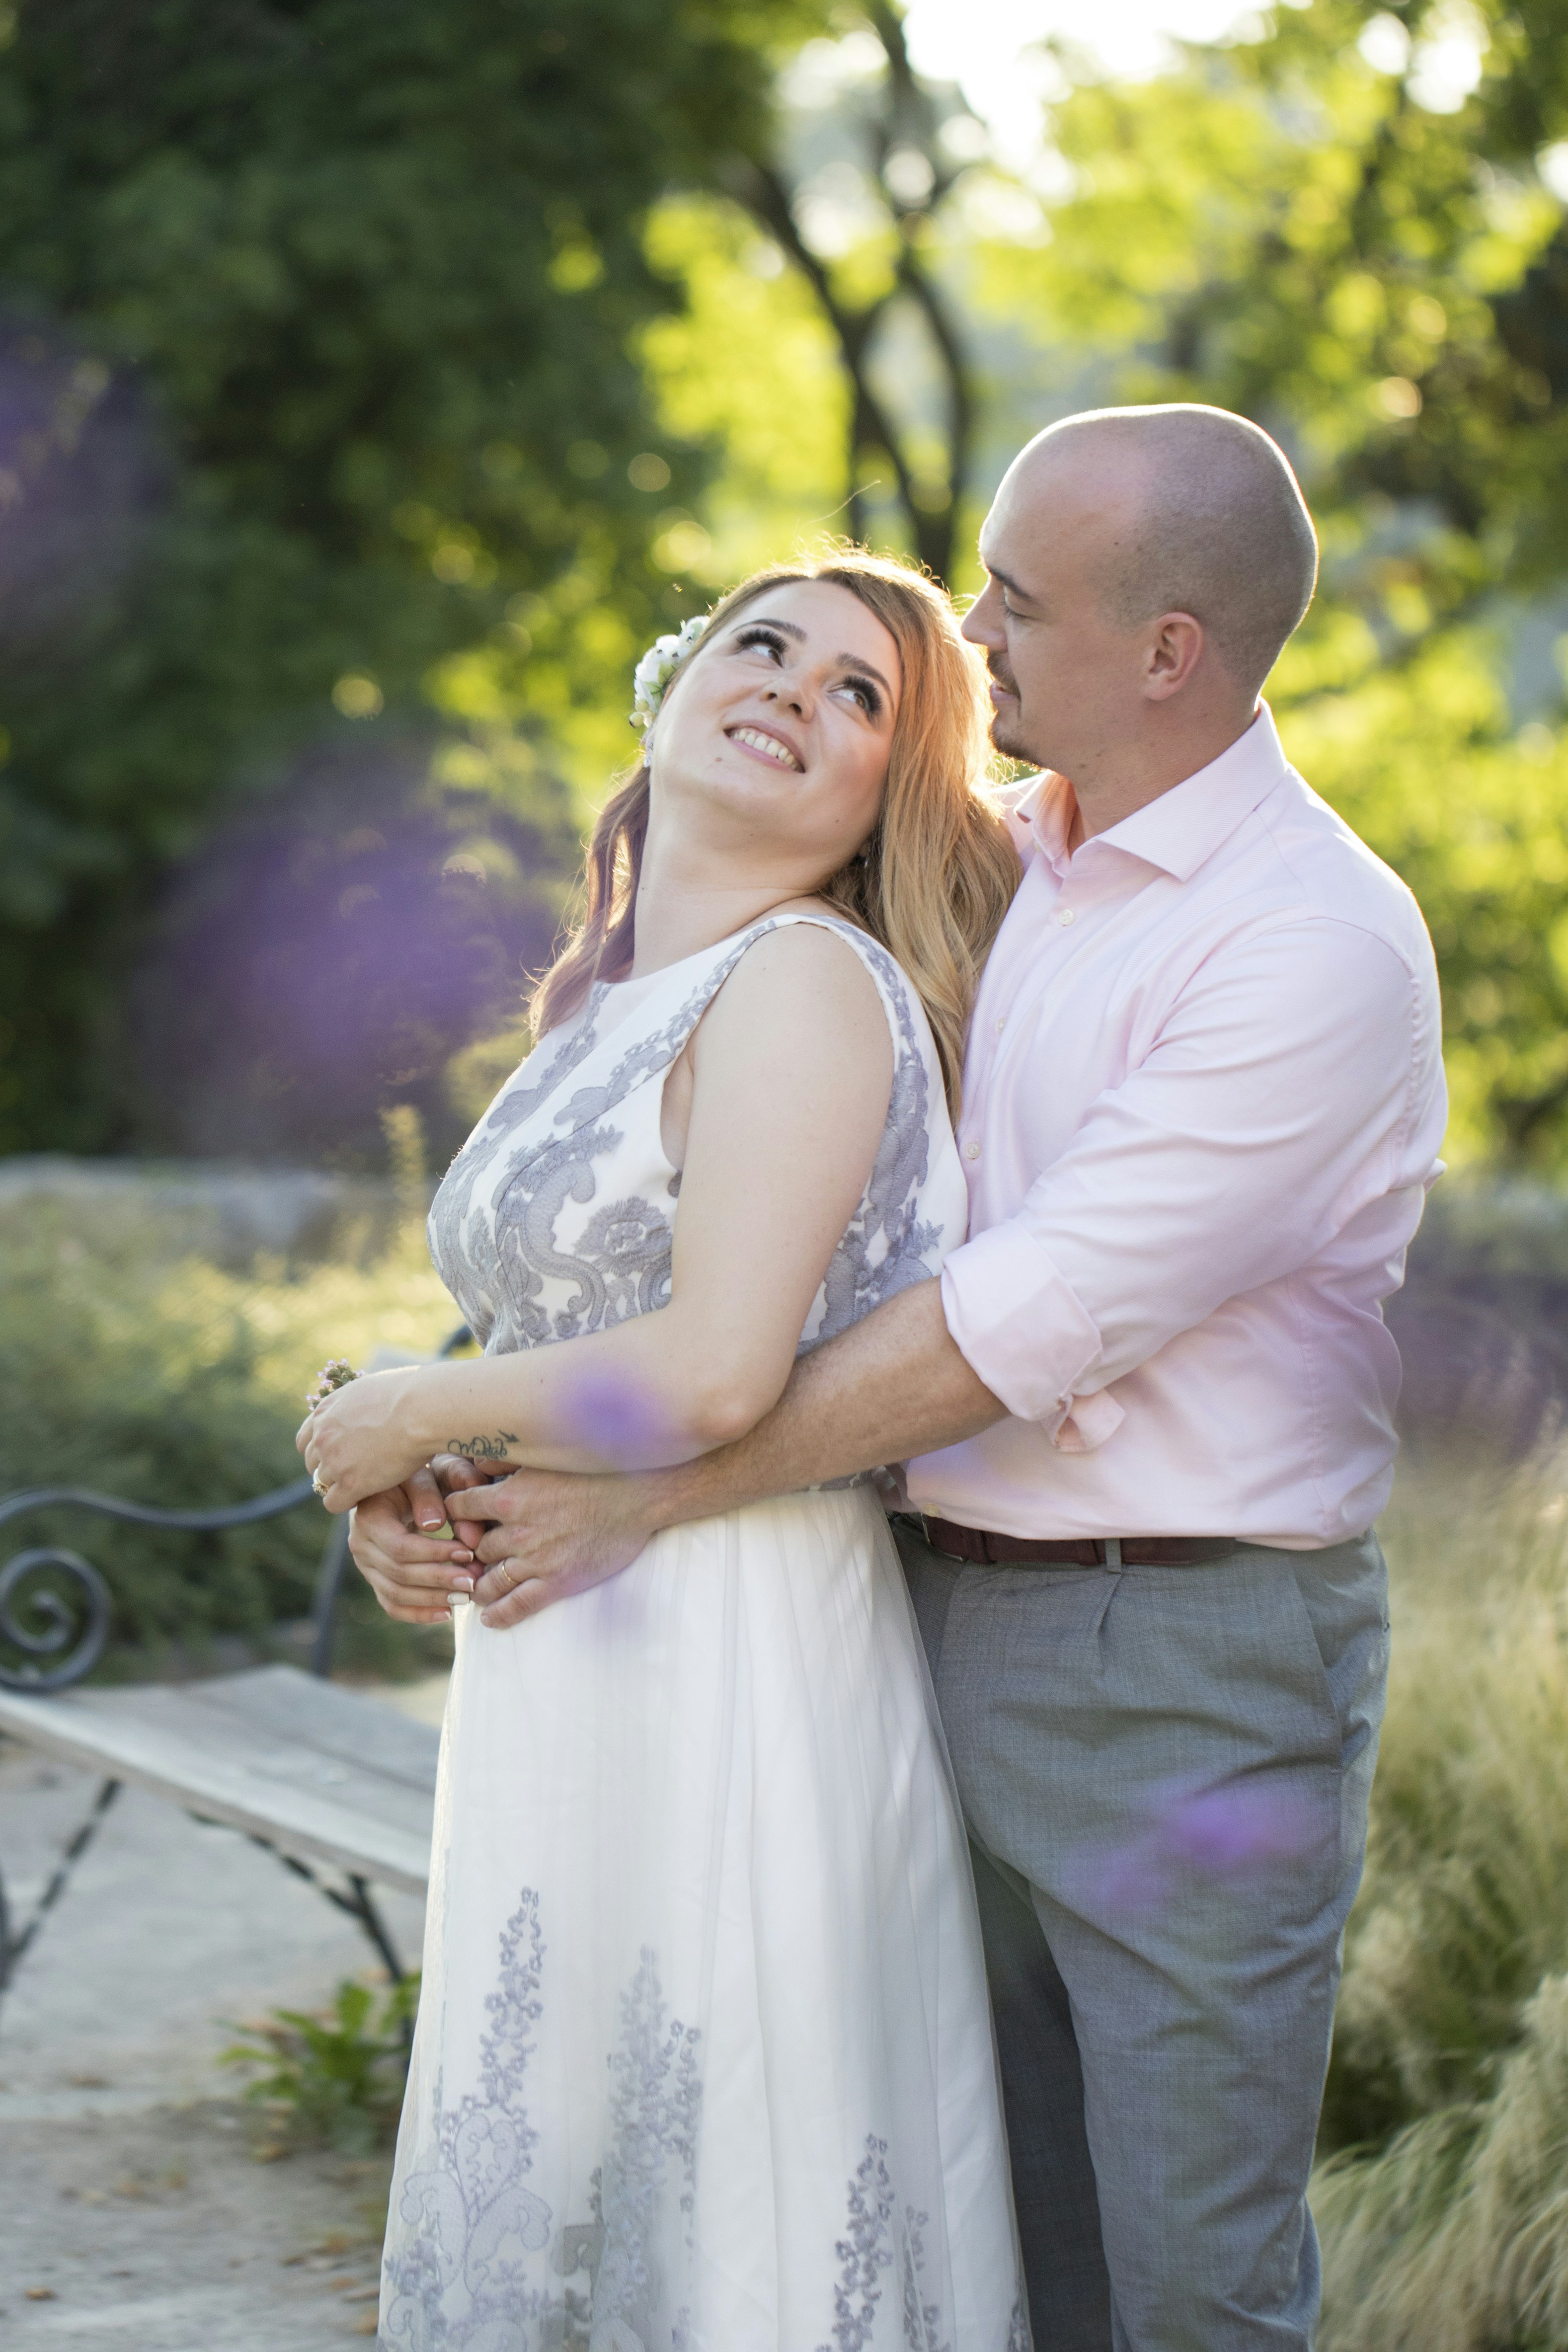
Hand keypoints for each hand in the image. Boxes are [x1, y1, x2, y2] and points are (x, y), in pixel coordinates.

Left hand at [297, 1366, 429, 1511]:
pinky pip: (333, 1503)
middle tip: (357, 1471)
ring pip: (322, 1485)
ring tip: (366, 1484)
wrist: (421, 1409)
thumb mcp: (370, 1389)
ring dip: (340, 1486)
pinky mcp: (350, 1483)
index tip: (340, 1456)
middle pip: (312, 1464)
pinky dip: (347, 1502)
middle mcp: (323, 1436)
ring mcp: (334, 1460)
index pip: (305, 1441)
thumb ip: (357, 1404)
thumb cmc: (410, 1394)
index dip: (320, 1452)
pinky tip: (366, 1495)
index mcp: (326, 1411)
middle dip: (331, 1469)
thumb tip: (367, 1407)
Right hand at [347, 1483, 478, 1625]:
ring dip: (433, 1599)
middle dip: (439, 1579)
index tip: (468, 1553)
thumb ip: (428, 1493)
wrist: (392, 1485)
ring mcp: (365, 1565)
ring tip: (466, 1596)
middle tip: (473, 1581)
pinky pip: (392, 1604)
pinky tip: (447, 1613)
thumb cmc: (410, 1475)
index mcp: (369, 1518)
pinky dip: (418, 1613)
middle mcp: (360, 1545)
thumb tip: (434, 1524)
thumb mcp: (418, 1473)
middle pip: (399, 1574)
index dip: (435, 1554)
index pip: (401, 1548)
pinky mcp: (375, 1578)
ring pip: (395, 1594)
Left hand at [427, 1459, 656, 1628]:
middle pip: (474, 1548)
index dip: (455, 1513)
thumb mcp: (544, 1456)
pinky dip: (499, 1615)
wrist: (640, 1494)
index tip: (458, 1517)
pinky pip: (518, 1606)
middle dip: (471, 1552)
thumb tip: (475, 1461)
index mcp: (509, 1497)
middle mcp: (516, 1531)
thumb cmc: (595, 1469)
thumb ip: (506, 1459)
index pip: (459, 1508)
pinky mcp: (558, 1582)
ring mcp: (536, 1560)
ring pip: (489, 1581)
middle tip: (470, 1556)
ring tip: (476, 1588)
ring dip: (479, 1585)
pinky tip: (489, 1618)